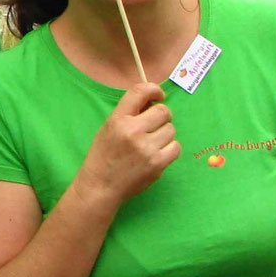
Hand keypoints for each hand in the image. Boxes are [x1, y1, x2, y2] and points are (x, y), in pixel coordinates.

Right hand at [80, 84, 177, 203]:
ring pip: (171, 130)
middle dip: (161, 116)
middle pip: (163, 111)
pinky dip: (169, 149)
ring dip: (164, 134)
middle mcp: (132, 131)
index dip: (154, 90)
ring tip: (151, 143)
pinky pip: (175, 147)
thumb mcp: (109, 127)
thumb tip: (154, 102)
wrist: (100, 186)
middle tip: (154, 125)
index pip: (141, 91)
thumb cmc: (104, 155)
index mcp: (118, 119)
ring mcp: (146, 148)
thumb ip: (129, 113)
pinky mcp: (157, 164)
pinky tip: (157, 153)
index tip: (158, 96)